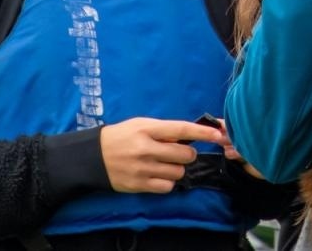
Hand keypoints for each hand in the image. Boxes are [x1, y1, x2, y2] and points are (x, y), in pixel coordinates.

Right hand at [98, 118, 221, 193]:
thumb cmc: (121, 136)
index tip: (218, 134)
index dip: (202, 132)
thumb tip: (188, 137)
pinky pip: (167, 187)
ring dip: (177, 169)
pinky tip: (158, 175)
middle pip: (185, 155)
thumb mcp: (141, 124)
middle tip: (178, 153)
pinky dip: (167, 182)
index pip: (181, 129)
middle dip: (187, 154)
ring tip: (164, 164)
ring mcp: (142, 168)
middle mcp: (146, 148)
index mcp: (147, 129)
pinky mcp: (139, 185)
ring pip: (178, 172)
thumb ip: (164, 130)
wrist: (93, 156)